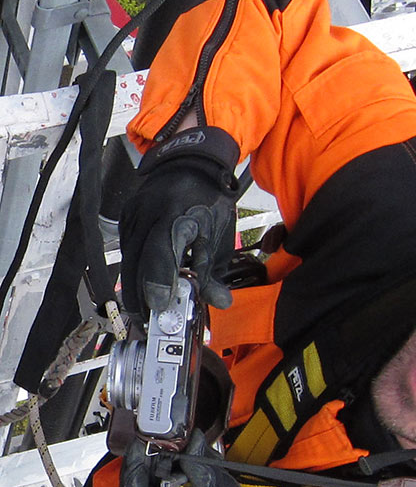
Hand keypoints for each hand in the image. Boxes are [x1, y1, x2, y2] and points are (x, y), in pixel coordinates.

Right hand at [120, 127, 239, 318]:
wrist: (189, 163)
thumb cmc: (207, 201)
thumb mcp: (217, 236)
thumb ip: (214, 271)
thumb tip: (221, 303)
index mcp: (177, 215)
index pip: (161, 253)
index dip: (158, 283)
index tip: (160, 309)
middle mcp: (149, 213)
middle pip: (136, 263)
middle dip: (141, 298)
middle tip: (150, 324)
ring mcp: (132, 215)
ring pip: (127, 261)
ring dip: (134, 289)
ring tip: (145, 313)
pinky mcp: (124, 218)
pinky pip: (126, 252)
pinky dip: (133, 272)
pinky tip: (141, 288)